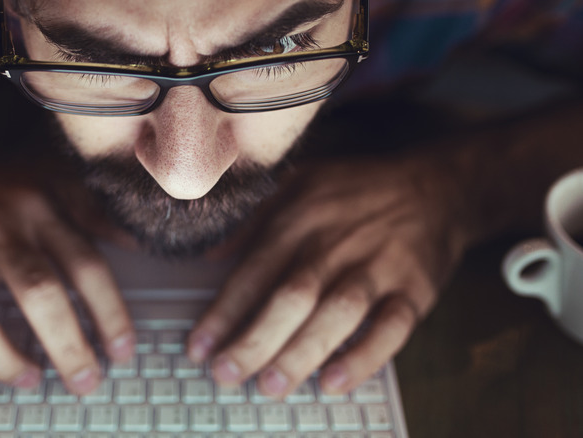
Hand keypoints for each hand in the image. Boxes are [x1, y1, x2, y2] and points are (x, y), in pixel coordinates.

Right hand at [0, 160, 134, 397]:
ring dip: (0, 356)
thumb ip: (94, 214)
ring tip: (30, 380)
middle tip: (85, 382)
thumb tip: (136, 243)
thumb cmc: (5, 188)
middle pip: (34, 290)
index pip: (84, 264)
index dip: (108, 312)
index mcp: (39, 210)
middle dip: (65, 344)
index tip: (122, 352)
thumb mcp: (55, 185)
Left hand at [188, 156, 468, 396]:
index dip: (224, 312)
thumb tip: (211, 256)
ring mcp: (378, 267)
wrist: (436, 186)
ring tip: (271, 386)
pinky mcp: (414, 289)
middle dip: (255, 339)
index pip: (254, 271)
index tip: (199, 347)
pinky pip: (392, 327)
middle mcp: (336, 244)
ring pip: (338, 314)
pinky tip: (336, 381)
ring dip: (303, 352)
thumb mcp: (299, 185)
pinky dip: (365, 356)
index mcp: (300, 219)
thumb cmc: (356, 190)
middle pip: (292, 296)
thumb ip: (254, 220)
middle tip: (226, 374)